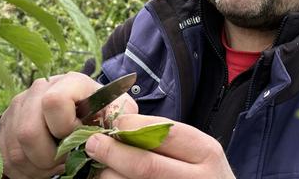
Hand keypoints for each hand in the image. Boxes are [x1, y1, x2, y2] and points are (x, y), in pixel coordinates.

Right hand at [0, 72, 138, 178]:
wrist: (70, 111)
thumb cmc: (97, 113)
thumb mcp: (114, 109)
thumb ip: (121, 113)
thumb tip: (120, 125)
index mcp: (68, 82)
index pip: (54, 102)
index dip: (66, 127)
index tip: (78, 135)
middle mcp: (38, 90)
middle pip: (29, 132)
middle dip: (49, 156)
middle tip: (65, 159)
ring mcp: (17, 108)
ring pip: (17, 150)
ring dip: (38, 166)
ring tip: (55, 163)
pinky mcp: (4, 127)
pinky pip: (7, 157)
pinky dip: (26, 169)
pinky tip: (41, 163)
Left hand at [85, 114, 234, 178]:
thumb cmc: (204, 175)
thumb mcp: (197, 152)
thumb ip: (166, 138)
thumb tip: (119, 126)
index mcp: (205, 152)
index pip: (161, 133)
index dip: (130, 127)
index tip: (114, 124)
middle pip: (144, 166)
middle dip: (111, 152)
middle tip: (93, 144)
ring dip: (109, 176)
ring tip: (104, 169)